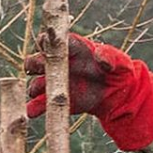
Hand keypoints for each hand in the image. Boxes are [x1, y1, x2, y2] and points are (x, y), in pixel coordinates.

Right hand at [25, 32, 152, 150]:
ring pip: (37, 82)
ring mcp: (56, 82)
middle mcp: (60, 64)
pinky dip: (35, 108)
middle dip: (36, 62)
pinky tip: (33, 112)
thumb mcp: (120, 61)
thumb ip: (110, 56)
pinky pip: (41, 104)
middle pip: (38, 60)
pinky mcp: (57, 100)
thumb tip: (100, 59)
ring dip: (35, 86)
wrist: (119, 94)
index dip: (47, 40)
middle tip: (39, 67)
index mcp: (74, 49)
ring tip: (36, 91)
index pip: (54, 41)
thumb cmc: (119, 70)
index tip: (44, 43)